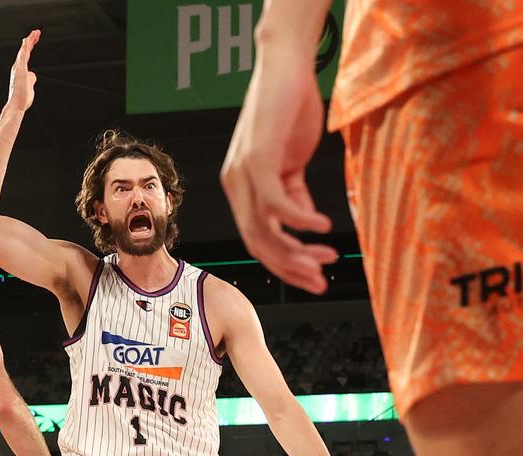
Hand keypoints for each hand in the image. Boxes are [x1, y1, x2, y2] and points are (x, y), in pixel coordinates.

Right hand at [8, 29, 39, 111]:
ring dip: (30, 41)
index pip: (26, 56)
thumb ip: (31, 79)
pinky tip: (27, 40)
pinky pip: (22, 55)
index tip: (34, 40)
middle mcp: (17, 67)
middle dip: (31, 41)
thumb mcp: (30, 87)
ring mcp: (18, 68)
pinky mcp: (20, 69)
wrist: (17, 105)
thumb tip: (33, 75)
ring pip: (24, 50)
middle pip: (25, 51)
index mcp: (20, 71)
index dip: (30, 47)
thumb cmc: (22, 99)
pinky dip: (25, 47)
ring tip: (35, 33)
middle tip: (36, 33)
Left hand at [221, 48, 335, 293]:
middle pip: (260, 245)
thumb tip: (305, 222)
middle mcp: (236, 187)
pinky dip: (301, 221)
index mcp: (241, 190)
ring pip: (266, 231)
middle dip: (292, 268)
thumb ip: (294, 191)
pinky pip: (277, 205)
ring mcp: (243, 175)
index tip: (313, 278)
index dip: (285, 265)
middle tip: (320, 282)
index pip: (259, 242)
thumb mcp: (291, 161)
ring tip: (327, 257)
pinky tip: (323, 227)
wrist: (285, 66)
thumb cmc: (289, 110)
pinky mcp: (257, 161)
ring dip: (298, 250)